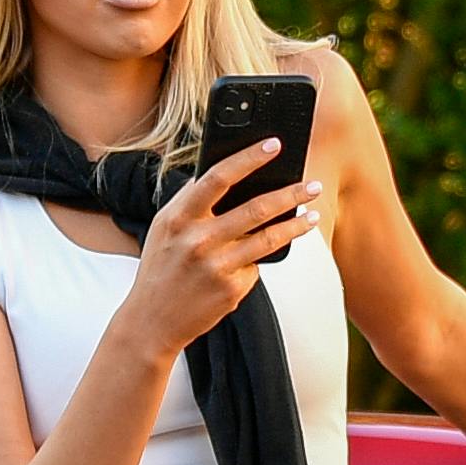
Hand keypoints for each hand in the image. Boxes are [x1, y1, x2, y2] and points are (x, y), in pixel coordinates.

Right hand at [111, 136, 319, 359]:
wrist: (151, 321)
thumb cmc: (162, 267)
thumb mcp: (166, 229)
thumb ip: (192, 203)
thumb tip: (232, 176)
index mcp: (179, 217)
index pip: (218, 177)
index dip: (249, 158)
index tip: (275, 144)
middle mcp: (198, 240)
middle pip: (255, 209)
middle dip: (291, 193)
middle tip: (314, 184)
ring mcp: (216, 266)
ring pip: (269, 239)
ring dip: (296, 225)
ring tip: (313, 216)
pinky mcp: (230, 289)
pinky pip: (256, 266)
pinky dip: (258, 261)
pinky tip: (254, 261)